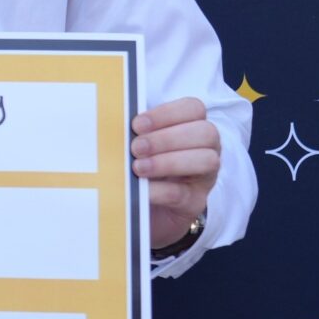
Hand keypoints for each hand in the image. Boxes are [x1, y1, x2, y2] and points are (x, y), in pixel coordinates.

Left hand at [132, 97, 218, 249]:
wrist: (142, 209)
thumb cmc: (140, 166)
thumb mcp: (137, 145)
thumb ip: (133, 131)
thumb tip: (111, 120)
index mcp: (191, 127)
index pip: (194, 108)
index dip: (167, 113)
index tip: (137, 124)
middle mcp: (206, 149)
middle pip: (206, 133)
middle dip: (168, 138)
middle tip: (136, 148)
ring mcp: (204, 177)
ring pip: (206, 161)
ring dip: (169, 162)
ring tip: (138, 168)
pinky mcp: (194, 203)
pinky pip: (184, 193)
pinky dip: (159, 189)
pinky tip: (140, 189)